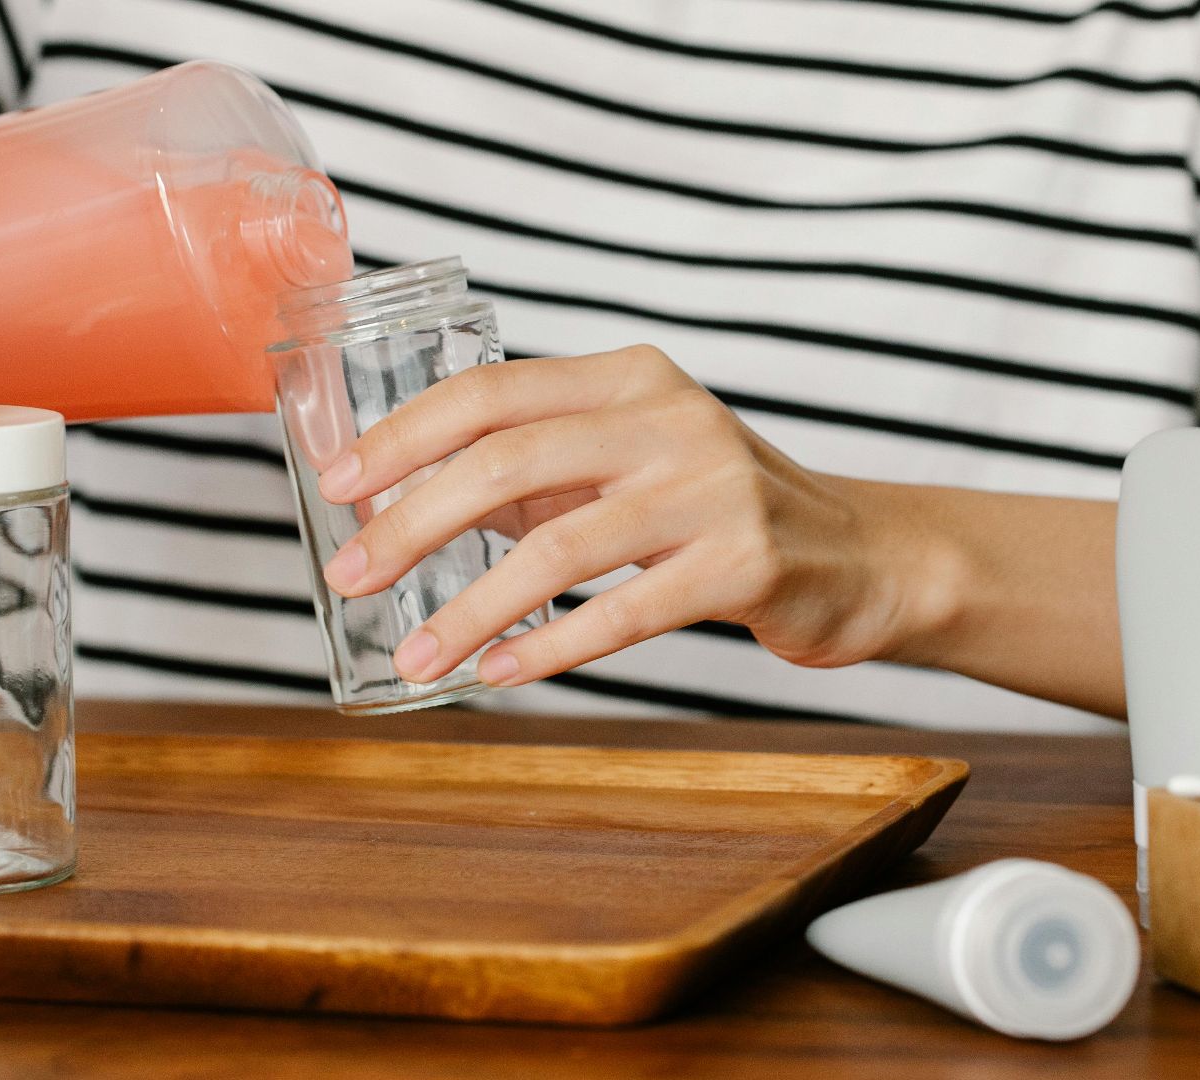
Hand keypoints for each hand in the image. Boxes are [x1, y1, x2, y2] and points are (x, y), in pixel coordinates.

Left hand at [317, 345, 937, 687]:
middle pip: (507, 459)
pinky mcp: (743, 562)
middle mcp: (669, 418)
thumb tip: (409, 501)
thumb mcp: (629, 468)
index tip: (336, 486)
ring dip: (470, 608)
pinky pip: (622, 610)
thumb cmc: (723, 512)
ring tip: (415, 656)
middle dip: (412, 522)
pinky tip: (499, 673)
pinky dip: (550, 646)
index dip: (401, 437)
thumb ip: (535, 474)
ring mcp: (711, 488)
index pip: (490, 393)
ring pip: (557, 546)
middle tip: (352, 578)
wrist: (863, 556)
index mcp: (628, 379)